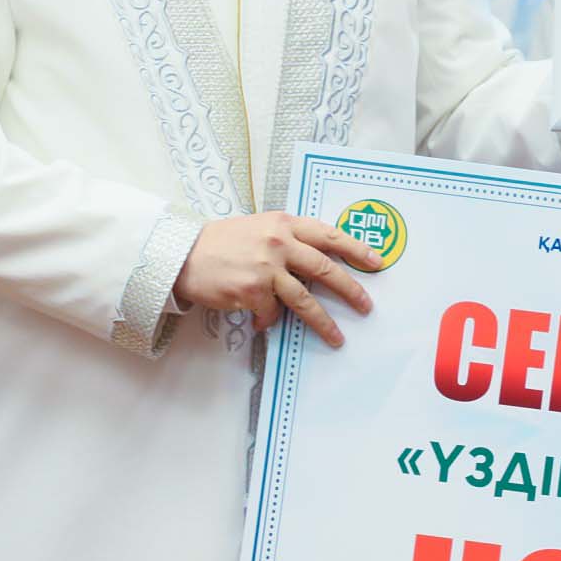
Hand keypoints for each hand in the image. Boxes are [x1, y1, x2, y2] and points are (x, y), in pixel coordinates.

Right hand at [172, 212, 381, 347]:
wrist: (184, 254)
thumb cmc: (223, 242)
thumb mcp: (259, 228)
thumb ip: (288, 239)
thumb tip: (318, 262)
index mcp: (284, 223)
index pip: (329, 235)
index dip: (356, 249)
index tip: (376, 263)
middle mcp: (279, 242)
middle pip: (325, 269)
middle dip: (351, 290)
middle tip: (366, 305)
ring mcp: (267, 268)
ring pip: (306, 300)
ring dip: (324, 322)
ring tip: (336, 337)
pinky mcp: (253, 291)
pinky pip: (272, 314)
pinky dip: (269, 321)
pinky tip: (260, 321)